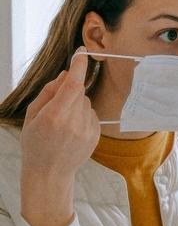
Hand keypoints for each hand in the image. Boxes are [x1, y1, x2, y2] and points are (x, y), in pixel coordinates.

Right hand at [20, 47, 99, 225]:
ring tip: (63, 126)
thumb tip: (66, 74)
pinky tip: (72, 132)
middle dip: (69, 94)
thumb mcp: (32, 116)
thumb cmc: (36, 143)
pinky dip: (83, 118)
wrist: (50, 172)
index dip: (78, 66)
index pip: (72, 85)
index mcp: (54, 116)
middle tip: (56, 111)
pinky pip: (92, 115)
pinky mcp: (96, 135)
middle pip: (79, 93)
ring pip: (86, 103)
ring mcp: (87, 129)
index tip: (82, 52)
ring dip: (76, 107)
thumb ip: (48, 92)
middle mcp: (73, 122)